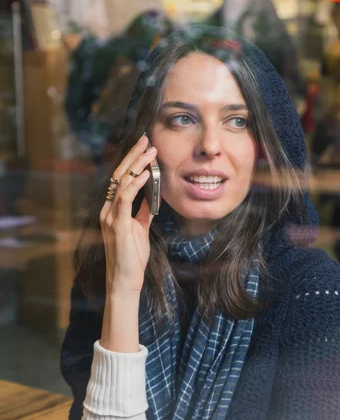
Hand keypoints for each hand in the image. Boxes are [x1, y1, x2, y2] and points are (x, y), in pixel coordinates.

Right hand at [100, 135, 157, 295]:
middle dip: (133, 155)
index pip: (120, 179)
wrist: (125, 280)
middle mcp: (107, 210)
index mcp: (112, 209)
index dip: (131, 161)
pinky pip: (125, 199)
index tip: (144, 147)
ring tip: (150, 152)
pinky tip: (146, 174)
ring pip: (121, 183)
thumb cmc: (132, 257)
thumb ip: (143, 212)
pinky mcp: (117, 225)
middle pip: (119, 175)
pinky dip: (135, 185)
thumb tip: (152, 196)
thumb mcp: (140, 228)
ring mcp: (110, 216)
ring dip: (137, 165)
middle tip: (146, 139)